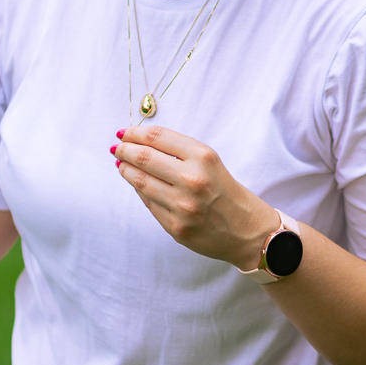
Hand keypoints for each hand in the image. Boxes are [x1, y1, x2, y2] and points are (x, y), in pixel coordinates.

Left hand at [112, 125, 278, 269]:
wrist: (248, 231)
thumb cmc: (227, 192)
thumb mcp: (210, 162)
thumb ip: (178, 152)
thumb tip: (138, 143)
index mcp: (203, 157)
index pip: (157, 137)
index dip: (134, 133)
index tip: (124, 133)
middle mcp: (192, 180)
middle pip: (143, 157)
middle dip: (125, 150)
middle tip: (117, 148)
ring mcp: (182, 206)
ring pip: (140, 181)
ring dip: (125, 170)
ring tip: (121, 164)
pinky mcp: (175, 227)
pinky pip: (148, 203)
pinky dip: (139, 190)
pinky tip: (137, 184)